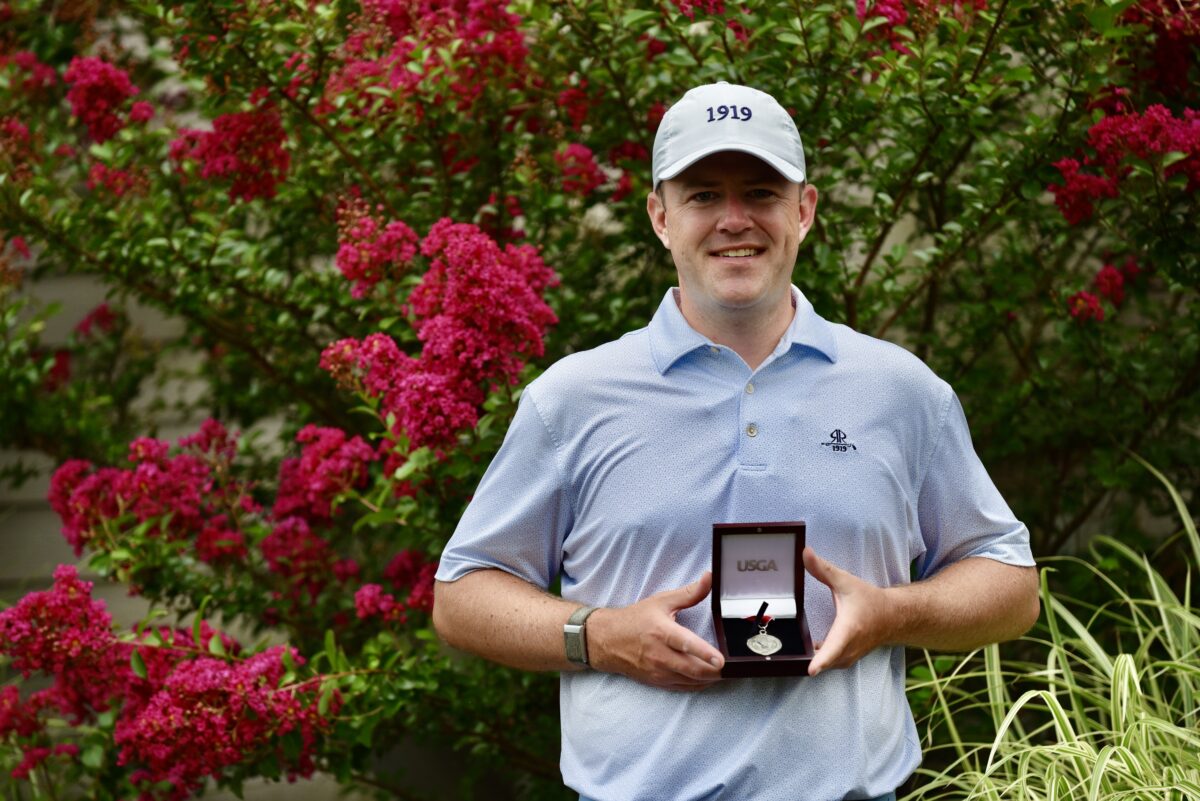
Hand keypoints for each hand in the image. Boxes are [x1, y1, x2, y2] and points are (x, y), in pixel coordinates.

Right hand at [586, 572, 724, 690]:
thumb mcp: (661, 601)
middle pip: (692, 669)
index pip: (686, 644)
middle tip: (729, 667)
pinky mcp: (656, 681)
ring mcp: (657, 671)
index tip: (721, 659)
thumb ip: (689, 593)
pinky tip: (706, 678)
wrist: (606, 640)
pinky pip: (682, 687)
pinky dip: (697, 685)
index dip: (704, 653)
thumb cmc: (635, 619)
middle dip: (714, 671)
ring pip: (689, 681)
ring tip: (721, 672)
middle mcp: (659, 654)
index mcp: (661, 632)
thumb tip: (709, 578)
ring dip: (708, 679)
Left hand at [803, 547, 890, 675]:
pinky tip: (808, 652)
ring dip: (813, 660)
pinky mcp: (847, 659)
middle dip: (808, 660)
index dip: (822, 660)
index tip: (811, 670)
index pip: (834, 649)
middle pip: (826, 660)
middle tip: (786, 655)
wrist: (893, 616)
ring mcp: (849, 656)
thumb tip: (805, 553)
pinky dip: (820, 660)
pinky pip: (831, 663)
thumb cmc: (869, 600)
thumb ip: (822, 569)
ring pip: (828, 664)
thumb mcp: (845, 581)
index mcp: (849, 629)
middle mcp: (849, 647)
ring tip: (794, 654)